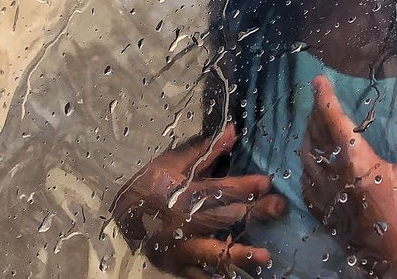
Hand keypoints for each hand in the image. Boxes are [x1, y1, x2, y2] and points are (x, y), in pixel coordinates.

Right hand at [112, 123, 286, 277]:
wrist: (119, 216)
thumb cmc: (149, 185)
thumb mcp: (172, 163)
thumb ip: (205, 151)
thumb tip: (232, 131)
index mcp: (179, 195)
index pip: (216, 190)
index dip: (242, 186)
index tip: (266, 183)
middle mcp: (179, 223)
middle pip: (220, 219)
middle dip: (252, 214)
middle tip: (277, 208)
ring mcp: (177, 248)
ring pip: (211, 252)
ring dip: (239, 254)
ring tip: (264, 256)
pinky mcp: (175, 266)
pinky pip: (197, 275)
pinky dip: (214, 276)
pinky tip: (233, 276)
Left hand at [300, 75, 396, 272]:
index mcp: (357, 162)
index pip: (334, 121)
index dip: (325, 99)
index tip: (319, 81)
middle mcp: (335, 176)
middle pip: (315, 137)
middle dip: (315, 115)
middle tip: (320, 102)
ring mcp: (326, 196)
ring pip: (306, 159)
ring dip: (308, 138)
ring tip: (314, 128)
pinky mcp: (324, 213)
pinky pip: (306, 182)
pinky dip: (306, 166)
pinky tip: (311, 165)